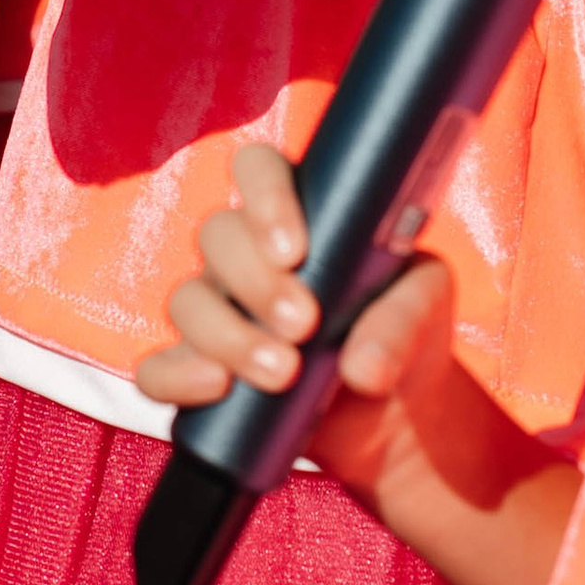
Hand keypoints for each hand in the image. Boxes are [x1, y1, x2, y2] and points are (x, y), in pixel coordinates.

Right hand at [137, 141, 464, 503]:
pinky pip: (158, 369)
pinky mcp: (200, 370)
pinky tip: (216, 388)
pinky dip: (176, 376)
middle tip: (304, 324)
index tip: (295, 248)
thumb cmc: (404, 332)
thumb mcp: (426, 309)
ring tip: (282, 373)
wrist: (394, 414)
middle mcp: (246, 254)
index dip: (265, 196)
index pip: (257, 170)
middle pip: (216, 237)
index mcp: (298, 214)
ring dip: (229, 336)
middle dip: (256, 282)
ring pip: (187, 302)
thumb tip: (361, 367)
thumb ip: (403, 322)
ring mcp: (218, 311)